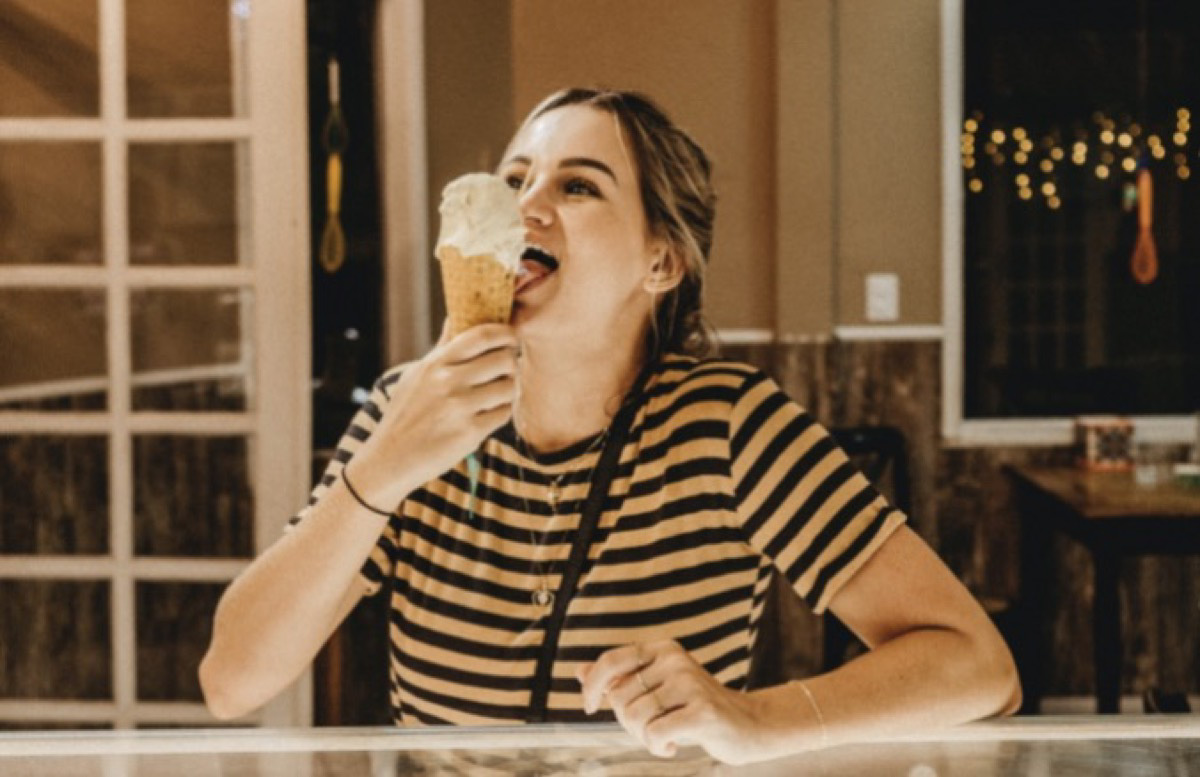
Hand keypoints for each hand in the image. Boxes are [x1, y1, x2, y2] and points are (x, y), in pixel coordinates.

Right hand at [349, 320, 518, 507]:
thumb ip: (442, 348)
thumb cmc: (406, 414)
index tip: (511, 338)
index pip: (481, 335)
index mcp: (436, 364)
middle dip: (511, 364)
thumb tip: (455, 316)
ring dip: (508, 391)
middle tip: (506, 371)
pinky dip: (500, 414)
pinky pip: (503, 414)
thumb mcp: (417, 376)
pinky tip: (487, 416)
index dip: (505, 332)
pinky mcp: (470, 433)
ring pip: (509, 387)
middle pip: (503, 359)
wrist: (390, 459)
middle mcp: (448, 382)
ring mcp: (460, 407)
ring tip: (496, 396)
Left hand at [577, 639, 767, 764]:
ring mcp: (690, 683)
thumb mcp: (656, 689)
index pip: (611, 660)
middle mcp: (675, 659)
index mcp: (662, 649)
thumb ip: (620, 679)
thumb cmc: (694, 709)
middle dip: (628, 722)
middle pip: (620, 697)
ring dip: (644, 738)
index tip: (589, 707)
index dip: (592, 685)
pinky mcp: (703, 710)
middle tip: (652, 729)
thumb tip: (578, 671)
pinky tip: (673, 745)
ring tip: (665, 736)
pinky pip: (654, 733)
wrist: (748, 726)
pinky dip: (657, 747)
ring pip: (635, 717)